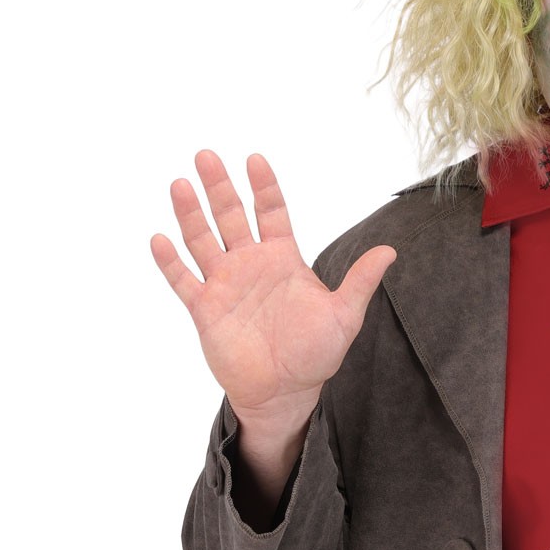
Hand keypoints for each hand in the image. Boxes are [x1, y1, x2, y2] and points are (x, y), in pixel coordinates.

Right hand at [150, 150, 394, 428]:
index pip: (270, 211)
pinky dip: (170, 261)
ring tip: (180, 184)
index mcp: (282, 258)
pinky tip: (159, 239)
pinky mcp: (205, 309)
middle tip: (206, 156)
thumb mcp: (344, 316)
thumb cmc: (315, 354)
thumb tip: (390, 251)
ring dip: (190, 213)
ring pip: (203, 240)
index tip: (254, 160)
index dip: (263, 186)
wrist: (285, 392)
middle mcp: (250, 264)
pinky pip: (183, 280)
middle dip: (219, 187)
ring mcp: (225, 284)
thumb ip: (360, 281)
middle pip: (230, 215)